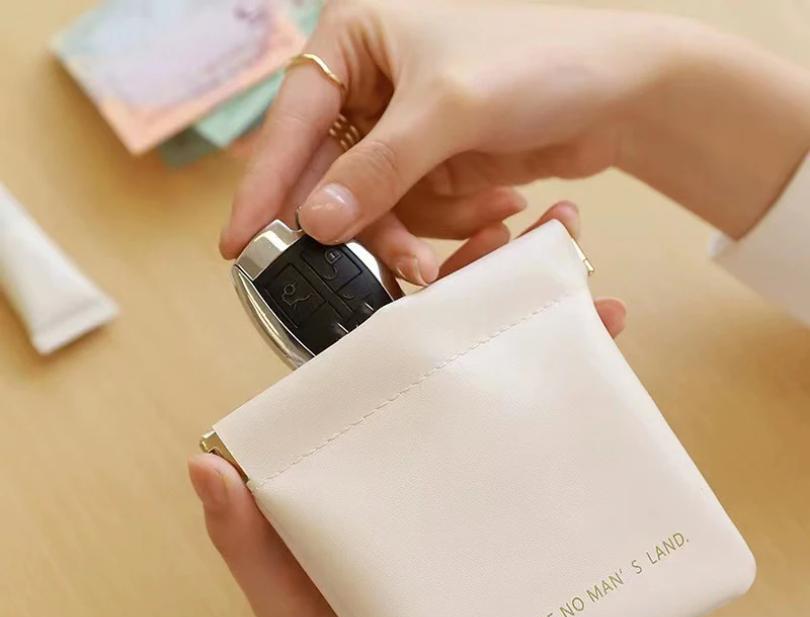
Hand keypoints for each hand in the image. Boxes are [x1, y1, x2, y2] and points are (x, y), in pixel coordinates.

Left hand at [194, 206, 624, 616]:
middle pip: (450, 349)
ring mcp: (467, 468)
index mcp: (359, 448)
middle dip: (496, 287)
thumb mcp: (288, 602)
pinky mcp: (516, 500)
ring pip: (505, 378)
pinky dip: (580, 390)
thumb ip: (248, 544)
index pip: (380, 353)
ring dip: (548, 324)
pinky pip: (548, 434)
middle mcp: (412, 444)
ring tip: (591, 278)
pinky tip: (609, 350)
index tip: (449, 241)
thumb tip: (207, 467)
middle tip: (545, 230)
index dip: (412, 293)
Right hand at [222, 0, 809, 281]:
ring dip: (415, 233)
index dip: (266, 186)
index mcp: (357, 40)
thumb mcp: (449, 109)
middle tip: (386, 267)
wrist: (620, 90)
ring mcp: (401, 132)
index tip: (240, 244)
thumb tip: (315, 224)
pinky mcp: (432, 167)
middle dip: (364, 225)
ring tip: (468, 233)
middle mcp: (369, 86)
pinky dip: (451, 223)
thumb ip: (378, 169)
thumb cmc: (540, 62)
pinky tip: (498, 203)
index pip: (293, 121)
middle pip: (329, 175)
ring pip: (372, 207)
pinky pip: (416, 215)